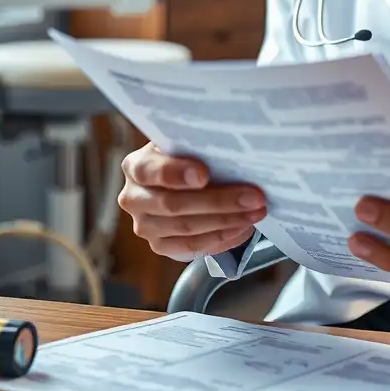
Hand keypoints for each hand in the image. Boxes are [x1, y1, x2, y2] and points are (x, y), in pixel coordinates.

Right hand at [118, 142, 266, 260]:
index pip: (149, 171)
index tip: (204, 175)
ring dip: (227, 221)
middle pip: (173, 205)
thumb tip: (232, 147)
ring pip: (186, 229)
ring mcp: (144, 225)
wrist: (180, 180)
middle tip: (254, 197)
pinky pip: (191, 247)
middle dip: (219, 201)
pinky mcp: (159, 245)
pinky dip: (221, 237)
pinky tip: (243, 227)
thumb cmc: (188, 156)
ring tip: (256, 212)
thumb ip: (199, 145)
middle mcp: (134, 197)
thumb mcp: (187, 143)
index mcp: (136, 166)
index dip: (176, 173)